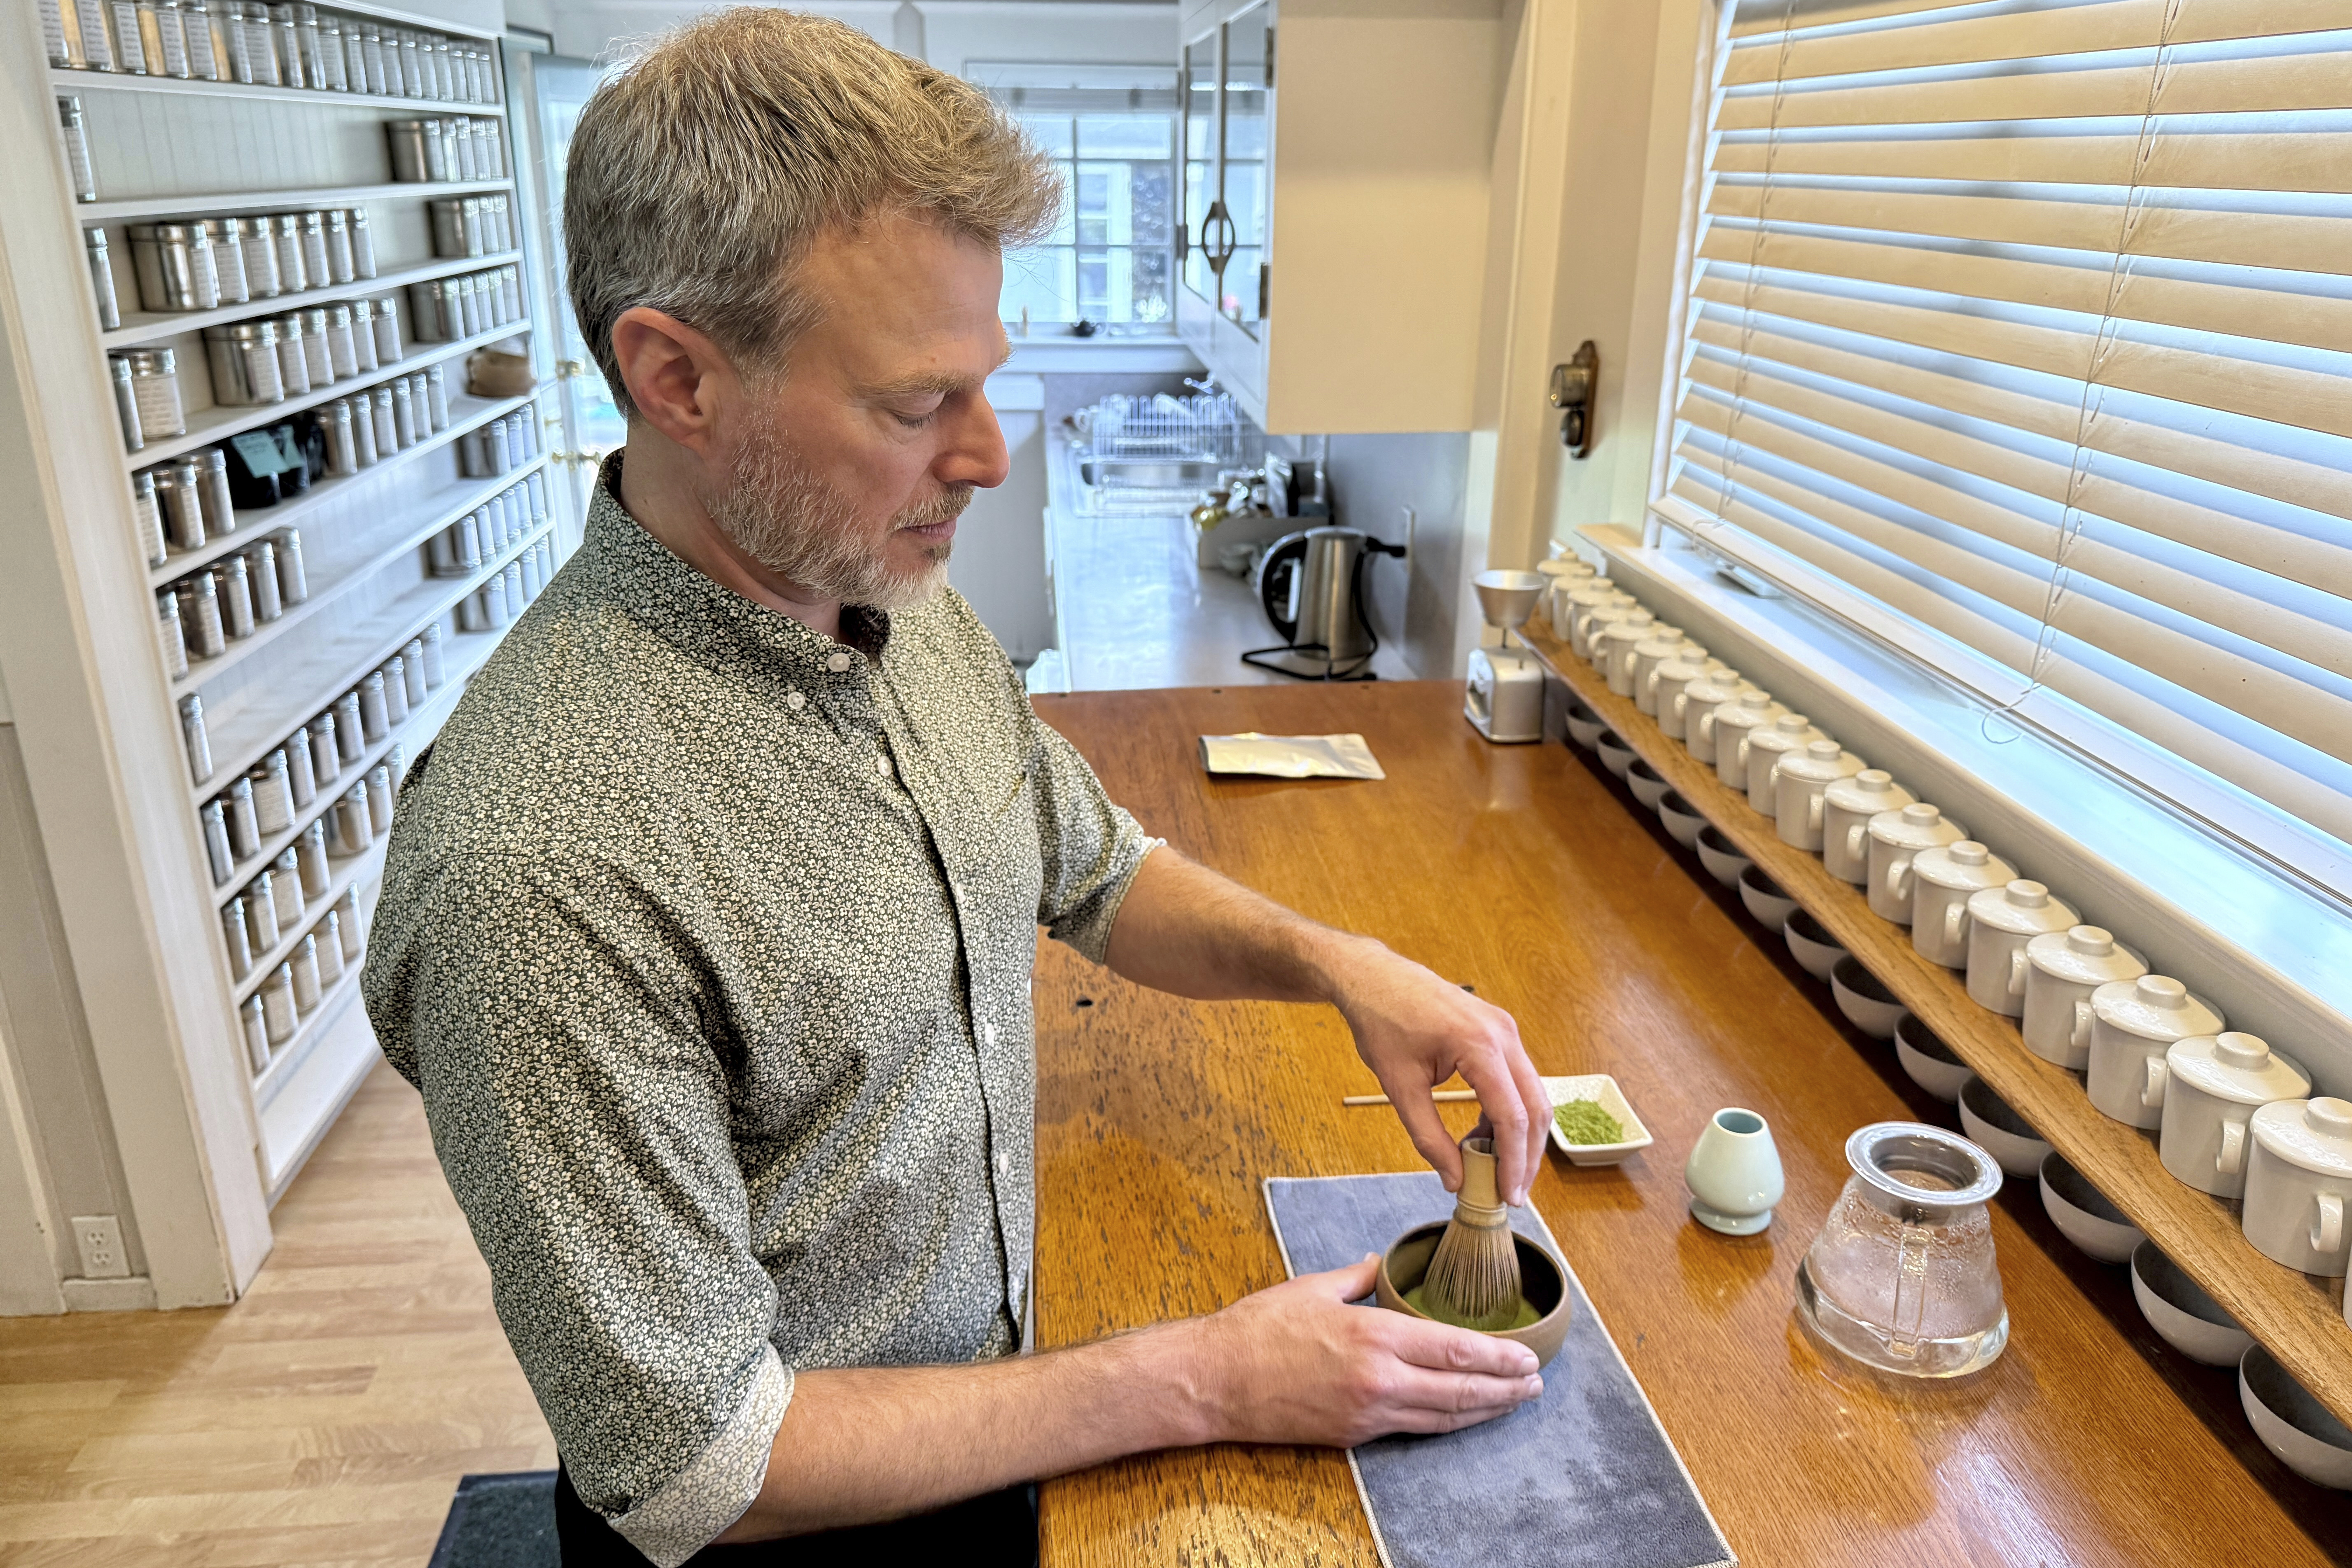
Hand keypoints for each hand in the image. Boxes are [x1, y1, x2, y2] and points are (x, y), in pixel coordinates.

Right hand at [1184, 1257, 1542, 1446]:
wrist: (1216, 1380)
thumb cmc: (1258, 1329)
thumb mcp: (1312, 1288)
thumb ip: (1355, 1277)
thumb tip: (1375, 1263)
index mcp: (1373, 1334)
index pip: (1454, 1350)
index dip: (1498, 1357)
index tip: (1527, 1357)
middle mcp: (1379, 1378)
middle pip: (1460, 1389)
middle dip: (1504, 1387)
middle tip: (1535, 1384)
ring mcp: (1368, 1412)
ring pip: (1443, 1416)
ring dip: (1485, 1410)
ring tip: (1514, 1401)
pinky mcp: (1353, 1435)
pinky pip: (1413, 1430)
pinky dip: (1447, 1423)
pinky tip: (1463, 1416)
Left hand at [1328, 941, 1548, 1203]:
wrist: (1375, 978)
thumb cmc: (1382, 1024)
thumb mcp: (1399, 1086)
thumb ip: (1428, 1137)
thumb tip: (1455, 1180)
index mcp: (1479, 1045)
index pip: (1512, 1116)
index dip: (1514, 1162)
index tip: (1509, 1197)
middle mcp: (1503, 1034)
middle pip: (1535, 1107)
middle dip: (1527, 1156)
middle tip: (1512, 1194)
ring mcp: (1506, 1029)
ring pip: (1532, 1095)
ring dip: (1520, 1136)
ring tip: (1494, 1170)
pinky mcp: (1500, 1031)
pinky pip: (1517, 1080)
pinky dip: (1508, 1112)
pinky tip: (1482, 1135)